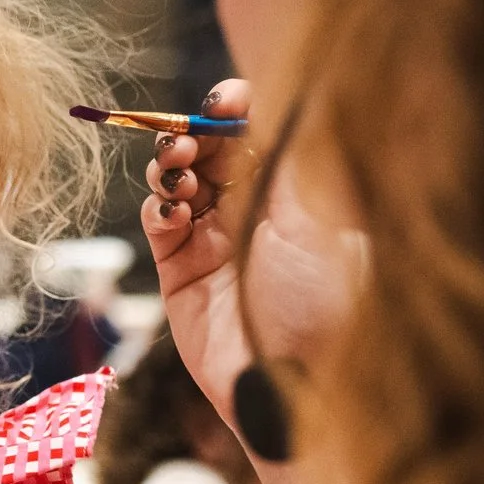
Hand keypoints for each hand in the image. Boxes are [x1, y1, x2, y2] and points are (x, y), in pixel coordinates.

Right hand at [142, 80, 360, 417]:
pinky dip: (159, 205)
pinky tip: (173, 207)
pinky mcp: (180, 272)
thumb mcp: (319, 222)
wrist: (295, 389)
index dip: (238, 108)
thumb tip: (292, 94)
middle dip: (197, 130)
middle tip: (191, 130)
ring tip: (178, 167)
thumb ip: (294, 158)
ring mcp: (214, 241)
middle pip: (212, 148)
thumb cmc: (325, 308)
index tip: (226, 95)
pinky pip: (158, 223)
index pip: (259, 133)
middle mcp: (252, 213)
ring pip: (178, 179)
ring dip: (172, 163)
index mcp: (294, 195)